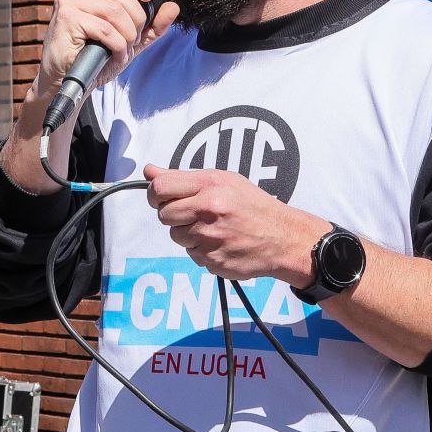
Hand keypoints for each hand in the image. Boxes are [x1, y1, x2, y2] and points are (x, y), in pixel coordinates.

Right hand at [33, 0, 181, 100]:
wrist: (66, 83)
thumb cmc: (92, 59)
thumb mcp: (128, 39)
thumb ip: (151, 25)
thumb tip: (174, 7)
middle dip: (136, 20)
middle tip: (132, 40)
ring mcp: (67, 2)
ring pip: (115, 11)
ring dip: (127, 36)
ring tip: (123, 50)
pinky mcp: (66, 19)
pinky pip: (106, 29)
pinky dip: (117, 46)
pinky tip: (114, 57)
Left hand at [144, 165, 329, 286]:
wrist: (283, 238)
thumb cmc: (252, 206)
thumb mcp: (223, 180)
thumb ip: (183, 178)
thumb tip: (149, 171)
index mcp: (210, 185)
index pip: (160, 188)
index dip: (155, 194)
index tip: (162, 198)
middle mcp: (208, 210)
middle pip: (164, 215)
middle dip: (174, 216)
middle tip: (195, 213)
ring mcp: (209, 237)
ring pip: (176, 236)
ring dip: (188, 234)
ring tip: (213, 228)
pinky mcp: (212, 260)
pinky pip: (191, 254)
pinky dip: (201, 250)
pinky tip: (221, 242)